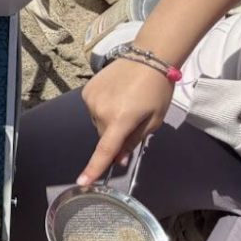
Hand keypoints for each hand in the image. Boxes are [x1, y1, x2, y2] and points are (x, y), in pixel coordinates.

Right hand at [77, 58, 173, 184]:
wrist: (147, 57)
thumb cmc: (157, 90)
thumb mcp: (153, 120)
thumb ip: (134, 141)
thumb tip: (119, 159)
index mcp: (121, 120)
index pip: (105, 150)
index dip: (94, 168)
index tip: (82, 182)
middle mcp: (101, 111)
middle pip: (104, 135)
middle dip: (116, 135)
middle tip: (132, 120)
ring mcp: (91, 100)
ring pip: (97, 122)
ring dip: (109, 120)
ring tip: (125, 102)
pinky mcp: (86, 91)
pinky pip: (93, 108)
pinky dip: (103, 107)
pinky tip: (115, 95)